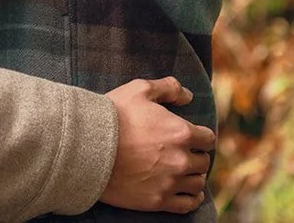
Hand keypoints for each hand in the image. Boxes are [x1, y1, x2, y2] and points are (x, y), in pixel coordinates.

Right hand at [100, 77, 214, 213]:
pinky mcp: (157, 200)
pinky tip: (188, 193)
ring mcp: (170, 182)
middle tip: (183, 153)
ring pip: (197, 183)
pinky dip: (191, 199)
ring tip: (183, 172)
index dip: (200, 136)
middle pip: (203, 162)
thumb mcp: (139, 90)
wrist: (86, 146)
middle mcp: (181, 160)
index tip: (191, 137)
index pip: (207, 138)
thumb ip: (168, 88)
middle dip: (195, 155)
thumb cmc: (113, 115)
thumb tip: (188, 96)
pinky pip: (187, 204)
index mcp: (181, 132)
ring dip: (193, 176)